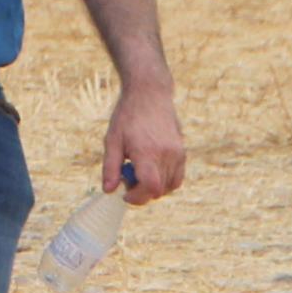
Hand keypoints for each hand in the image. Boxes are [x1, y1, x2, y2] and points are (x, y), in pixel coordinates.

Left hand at [103, 84, 186, 203]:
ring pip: (170, 186)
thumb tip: (109, 191)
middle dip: (142, 192)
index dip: (137, 198)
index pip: (150, 187)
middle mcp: (166, 154)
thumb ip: (110, 167)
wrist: (150, 94)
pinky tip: (150, 167)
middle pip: (159, 190)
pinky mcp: (182, 151)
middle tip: (128, 176)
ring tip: (139, 169)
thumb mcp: (112, 141)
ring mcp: (177, 153)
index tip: (124, 194)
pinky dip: (165, 180)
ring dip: (154, 187)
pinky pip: (177, 177)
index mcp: (147, 152)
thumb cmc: (127, 116)